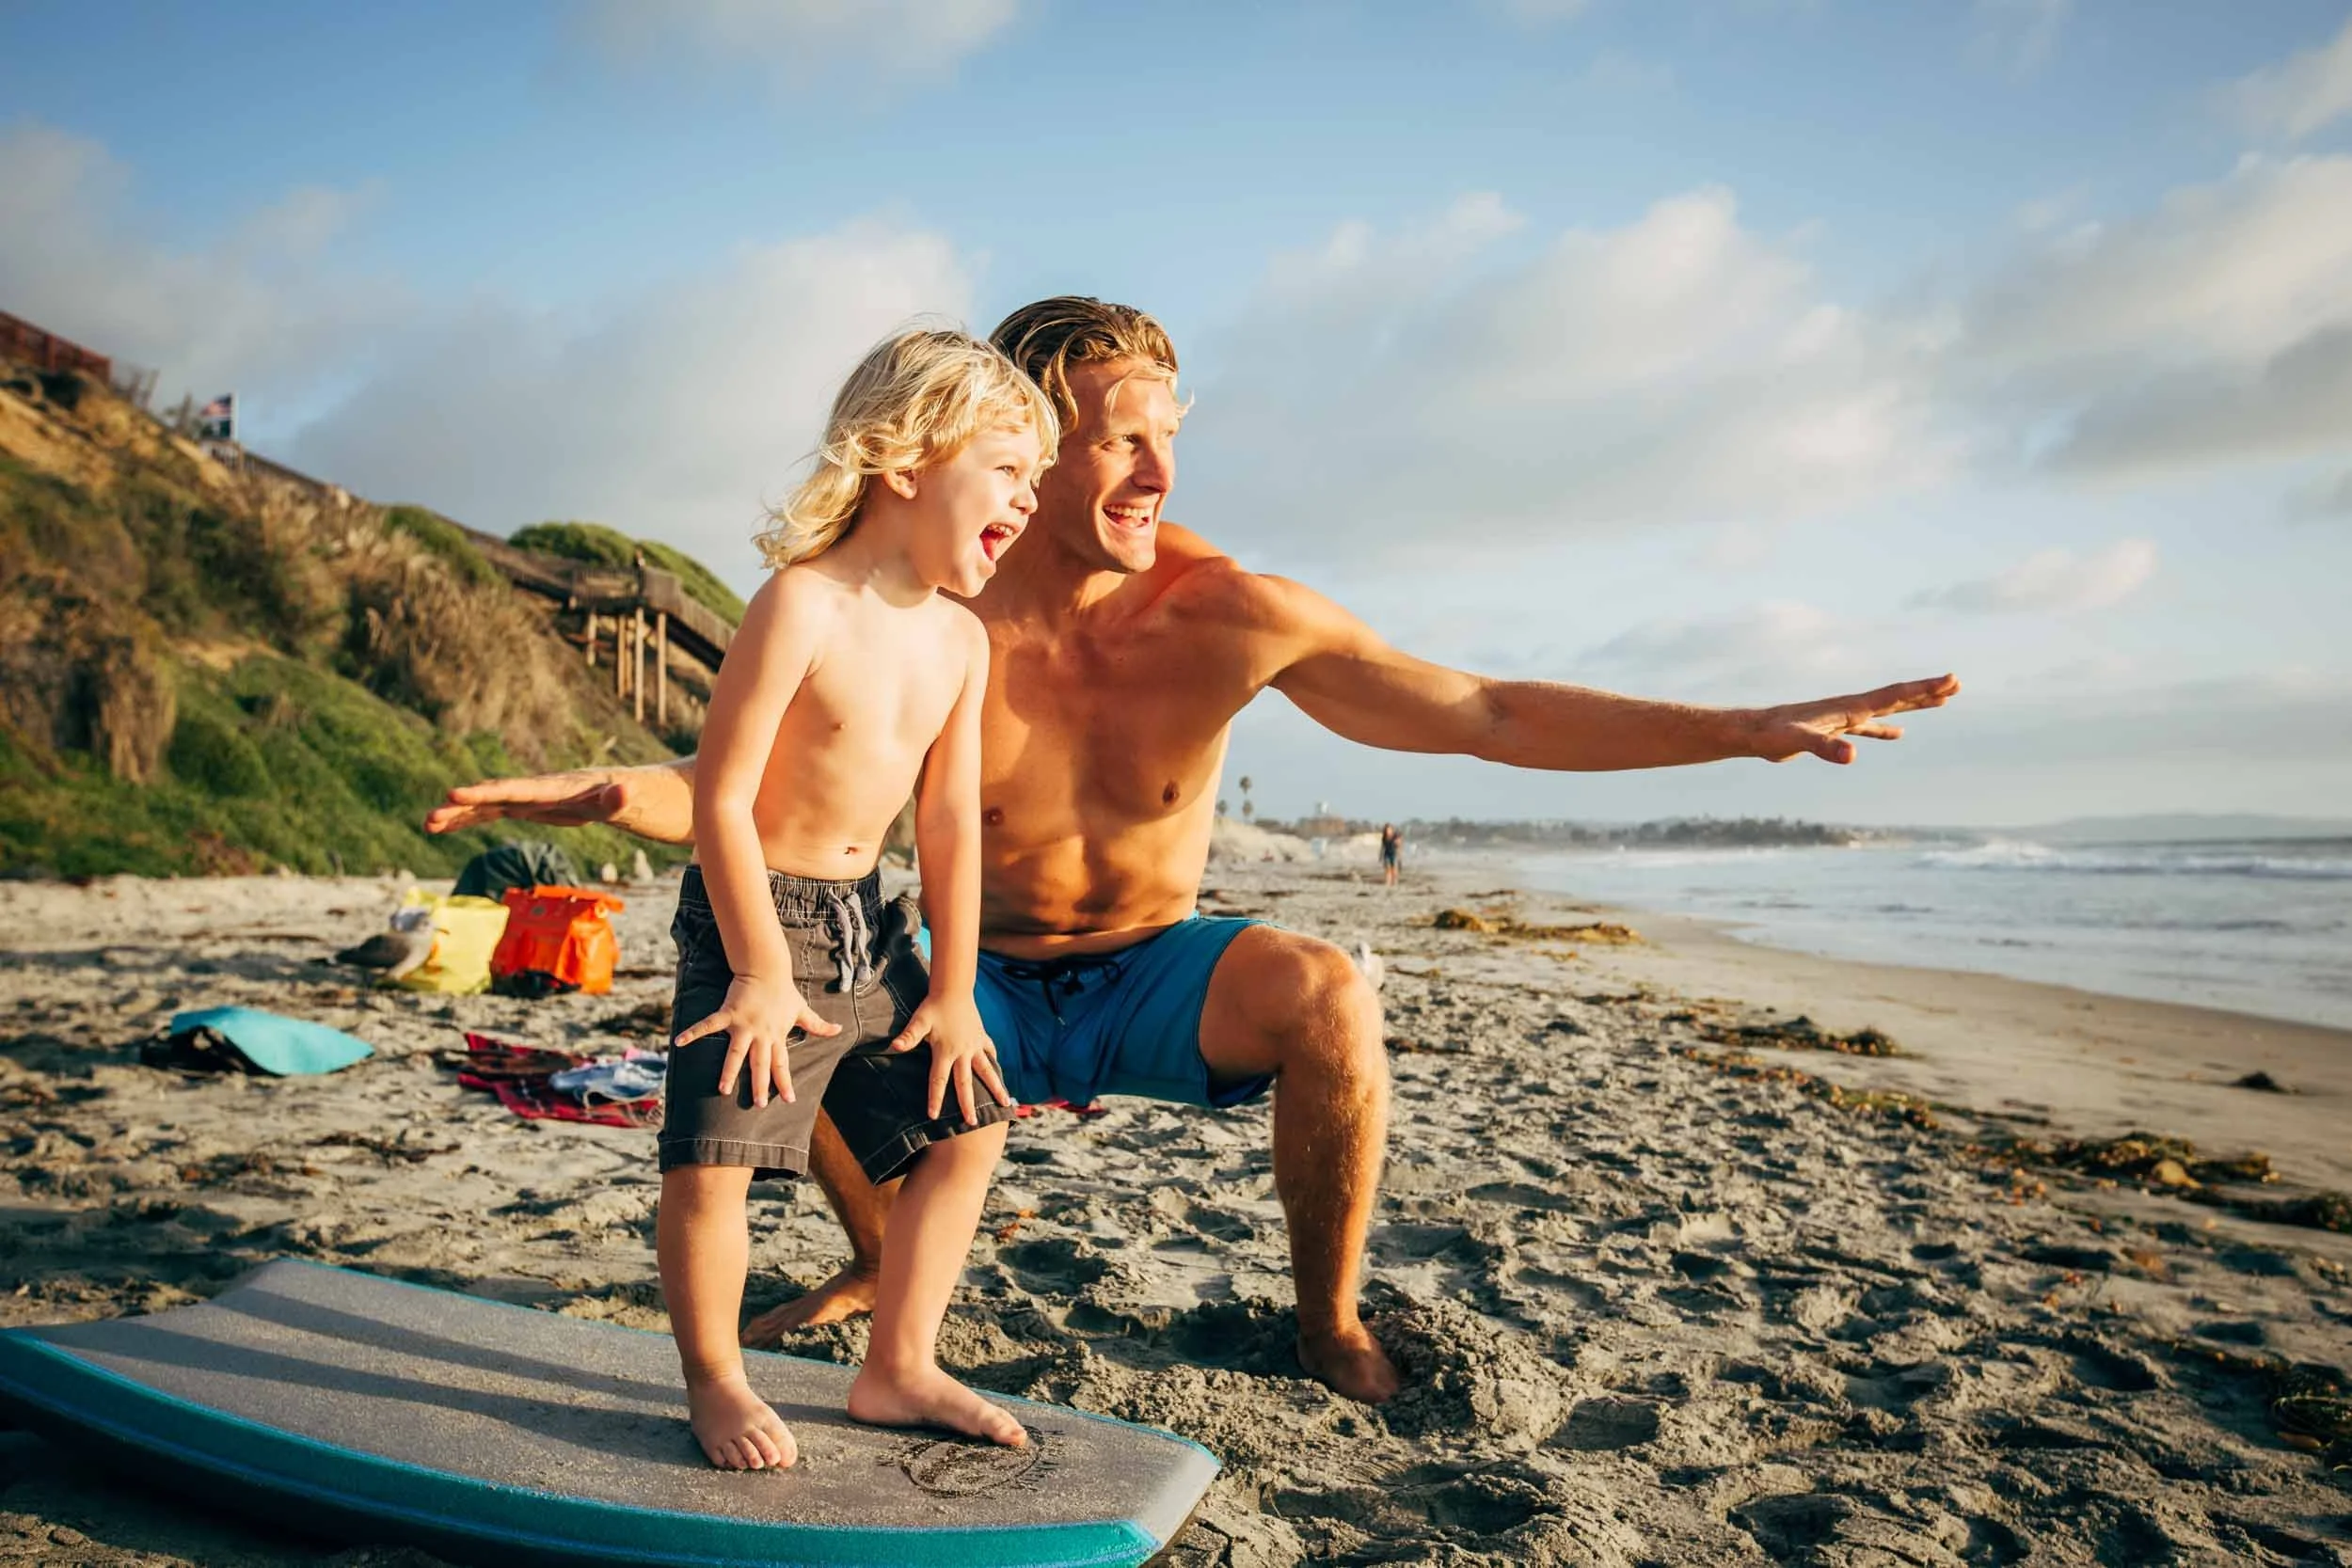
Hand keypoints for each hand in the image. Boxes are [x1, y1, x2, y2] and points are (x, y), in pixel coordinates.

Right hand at [424, 770, 632, 834]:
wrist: (631, 789)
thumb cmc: (632, 796)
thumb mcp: (631, 800)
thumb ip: (622, 798)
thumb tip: (623, 791)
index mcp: (558, 789)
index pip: (517, 790)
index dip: (486, 793)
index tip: (454, 793)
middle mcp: (539, 790)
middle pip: (495, 797)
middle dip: (463, 806)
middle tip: (431, 817)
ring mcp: (532, 798)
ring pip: (489, 805)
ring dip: (458, 815)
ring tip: (427, 824)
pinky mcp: (531, 807)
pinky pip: (494, 813)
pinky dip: (470, 819)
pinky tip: (444, 827)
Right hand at [674, 975, 841, 1106]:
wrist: (767, 969)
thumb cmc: (783, 991)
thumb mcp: (802, 1010)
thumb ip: (817, 1025)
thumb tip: (839, 1029)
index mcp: (777, 1035)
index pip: (782, 1064)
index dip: (785, 1082)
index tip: (789, 1099)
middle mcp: (761, 1034)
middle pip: (760, 1064)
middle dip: (759, 1085)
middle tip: (759, 1105)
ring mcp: (743, 1025)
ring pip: (736, 1053)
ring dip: (729, 1071)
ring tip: (722, 1089)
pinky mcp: (728, 1014)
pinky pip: (708, 1025)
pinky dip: (693, 1033)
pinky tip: (679, 1043)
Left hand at [889, 994, 1012, 1125]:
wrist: (954, 989)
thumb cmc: (933, 1006)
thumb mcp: (919, 1021)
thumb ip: (909, 1036)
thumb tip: (894, 1047)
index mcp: (946, 1052)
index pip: (939, 1080)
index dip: (935, 1098)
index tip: (934, 1116)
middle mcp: (963, 1052)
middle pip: (965, 1083)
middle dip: (969, 1104)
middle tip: (972, 1123)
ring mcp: (974, 1045)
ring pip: (986, 1071)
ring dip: (995, 1088)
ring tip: (1005, 1103)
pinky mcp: (981, 1037)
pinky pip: (989, 1052)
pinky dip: (993, 1062)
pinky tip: (997, 1072)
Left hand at [1746, 674, 1958, 764]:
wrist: (1752, 732)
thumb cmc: (1773, 735)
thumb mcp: (1798, 742)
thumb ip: (1825, 748)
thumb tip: (1852, 756)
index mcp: (1850, 707)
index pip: (1894, 695)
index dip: (1923, 689)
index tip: (1950, 680)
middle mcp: (1850, 708)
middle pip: (1897, 697)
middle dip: (1927, 692)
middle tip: (1957, 684)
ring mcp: (1844, 718)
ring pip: (1887, 709)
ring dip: (1913, 705)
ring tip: (1940, 701)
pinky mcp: (1834, 731)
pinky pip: (1869, 727)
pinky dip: (1886, 728)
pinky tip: (1898, 733)